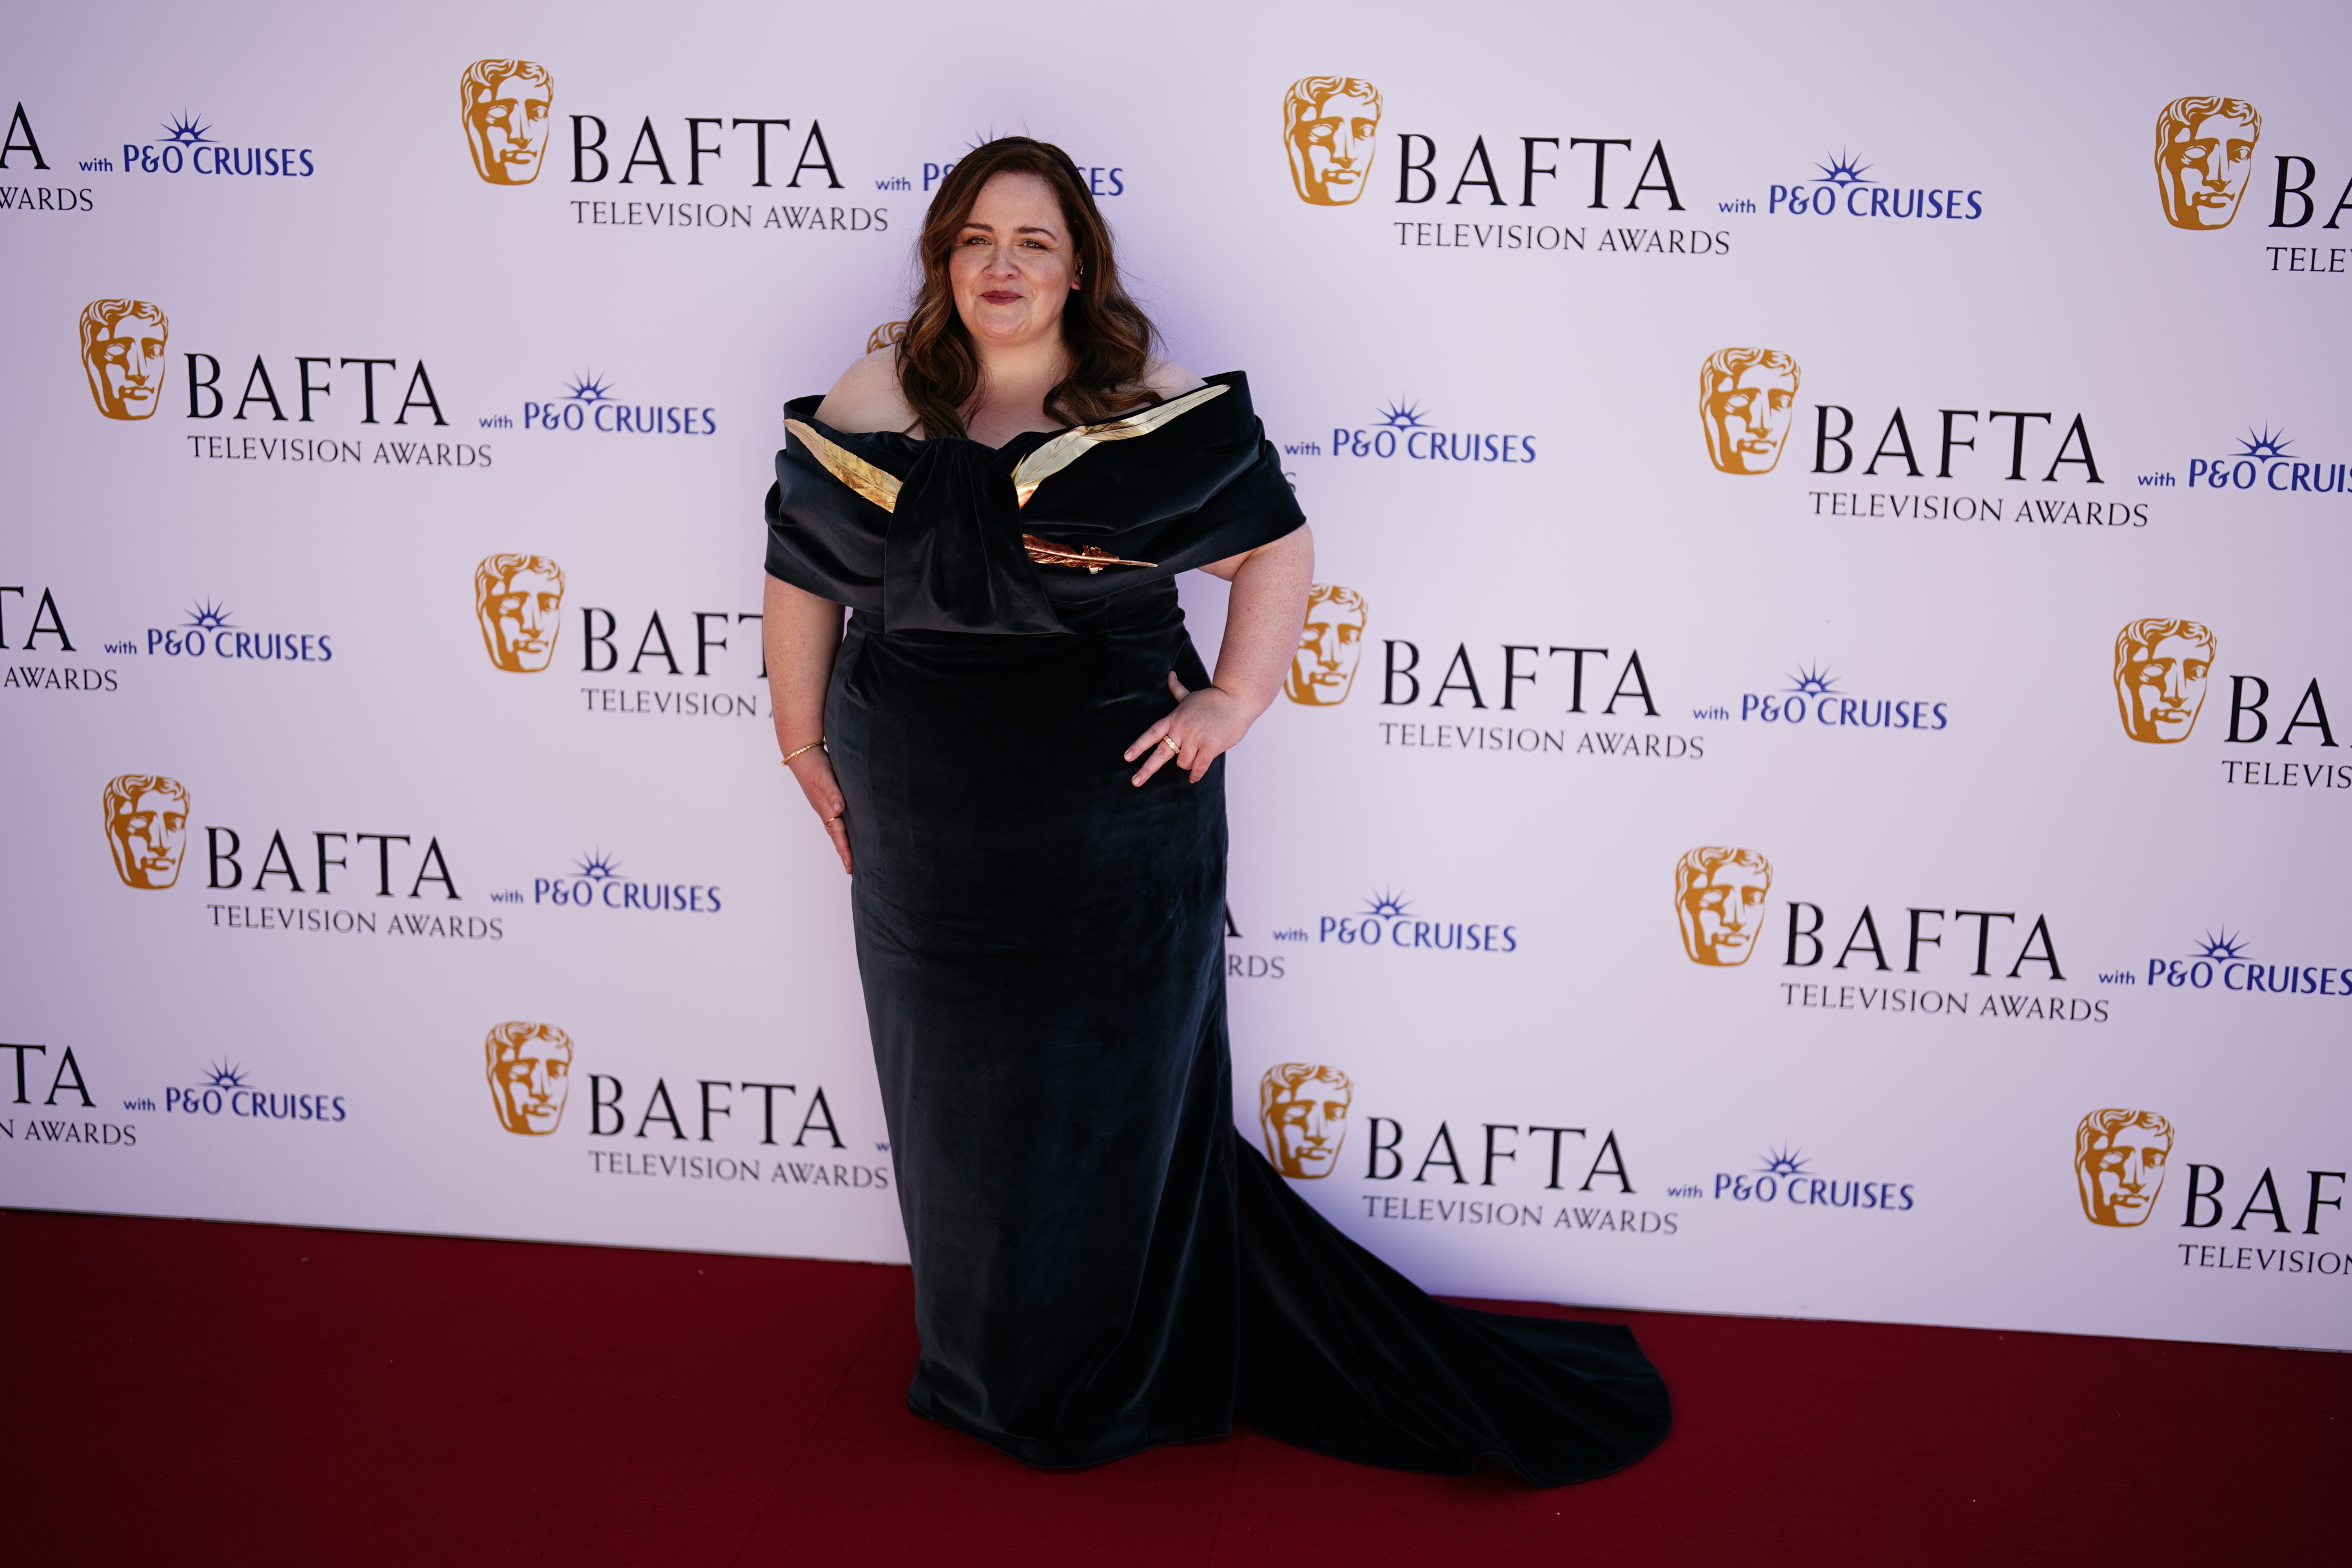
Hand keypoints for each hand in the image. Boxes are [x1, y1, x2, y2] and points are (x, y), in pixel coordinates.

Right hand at [787, 749, 852, 872]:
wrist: (803, 753)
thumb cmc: (815, 764)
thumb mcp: (825, 777)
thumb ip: (833, 793)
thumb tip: (839, 810)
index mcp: (825, 808)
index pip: (838, 834)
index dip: (845, 850)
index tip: (850, 865)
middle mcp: (825, 810)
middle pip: (836, 836)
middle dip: (844, 852)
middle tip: (851, 869)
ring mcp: (824, 805)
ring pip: (836, 829)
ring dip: (842, 843)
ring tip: (850, 856)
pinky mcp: (826, 799)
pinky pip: (836, 819)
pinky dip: (842, 829)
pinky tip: (847, 831)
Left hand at [1125, 672, 1256, 786]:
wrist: (1236, 700)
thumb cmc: (1214, 700)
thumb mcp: (1190, 696)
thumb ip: (1177, 689)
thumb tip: (1170, 674)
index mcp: (1174, 718)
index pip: (1152, 733)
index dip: (1138, 746)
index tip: (1127, 757)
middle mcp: (1182, 729)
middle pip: (1160, 753)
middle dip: (1146, 769)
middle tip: (1135, 782)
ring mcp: (1196, 739)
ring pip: (1182, 763)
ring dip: (1187, 764)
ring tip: (1195, 756)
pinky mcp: (1210, 747)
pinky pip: (1198, 767)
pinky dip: (1195, 775)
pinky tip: (1193, 778)